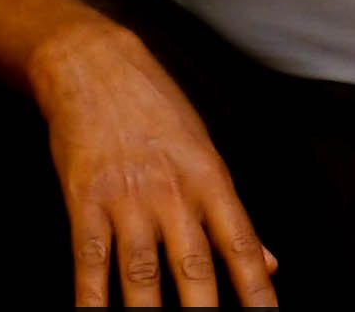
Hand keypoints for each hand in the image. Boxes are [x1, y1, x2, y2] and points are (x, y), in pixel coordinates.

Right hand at [30, 22, 276, 305]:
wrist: (96, 66)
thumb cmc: (157, 108)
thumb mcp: (207, 151)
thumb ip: (233, 215)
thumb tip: (269, 262)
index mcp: (211, 179)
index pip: (240, 246)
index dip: (256, 290)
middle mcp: (173, 193)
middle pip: (194, 268)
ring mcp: (127, 199)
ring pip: (142, 275)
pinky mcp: (85, 201)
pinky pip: (90, 263)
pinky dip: (92, 301)